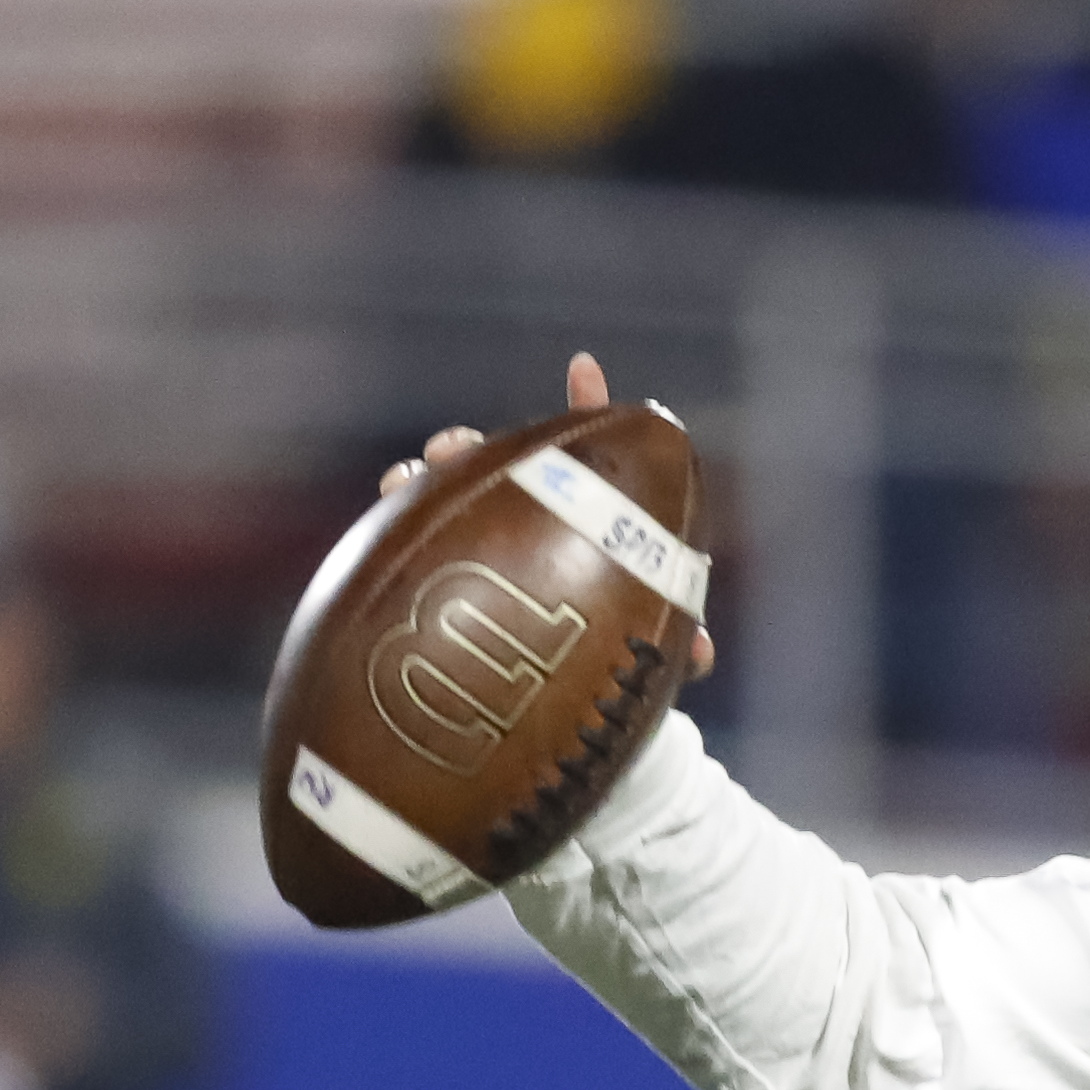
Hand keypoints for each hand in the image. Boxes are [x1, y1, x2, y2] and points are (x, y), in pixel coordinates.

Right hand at [377, 352, 712, 679]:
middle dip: (473, 448)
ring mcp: (481, 548)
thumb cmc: (614, 670)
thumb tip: (699, 652)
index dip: (588, 408)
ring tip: (408, 476)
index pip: (588, 455)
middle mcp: (530, 524)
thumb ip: (673, 648)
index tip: (583, 368)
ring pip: (448, 497)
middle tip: (451, 447)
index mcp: (585, 524)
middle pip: (499, 469)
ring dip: (425, 477)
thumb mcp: (648, 653)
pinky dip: (399, 514)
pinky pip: (410, 542)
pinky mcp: (441, 581)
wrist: (566, 720)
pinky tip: (390, 498)